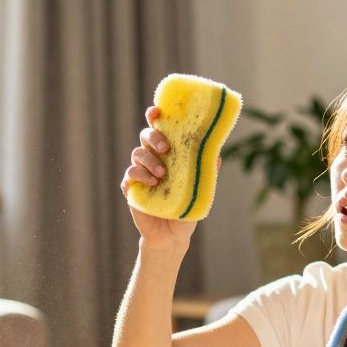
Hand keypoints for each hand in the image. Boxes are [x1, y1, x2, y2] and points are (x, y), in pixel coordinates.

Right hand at [119, 106, 199, 250]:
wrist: (173, 236)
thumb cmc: (187, 208)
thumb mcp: (201, 189)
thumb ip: (206, 171)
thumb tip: (217, 153)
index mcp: (168, 153)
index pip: (160, 128)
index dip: (156, 116)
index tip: (157, 111)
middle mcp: (152, 158)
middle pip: (145, 136)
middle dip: (154, 137)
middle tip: (166, 147)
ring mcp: (140, 172)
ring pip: (137, 153)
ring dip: (150, 160)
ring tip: (162, 174)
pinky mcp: (131, 188)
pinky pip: (130, 174)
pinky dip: (140, 175)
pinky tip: (152, 184)